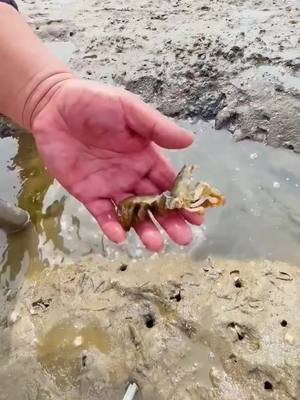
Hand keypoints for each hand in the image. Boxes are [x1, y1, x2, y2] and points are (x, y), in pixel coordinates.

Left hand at [31, 79, 202, 250]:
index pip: (169, 183)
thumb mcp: (129, 109)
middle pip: (154, 203)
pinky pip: (102, 213)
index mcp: (145, 157)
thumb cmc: (94, 102)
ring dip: (144, 229)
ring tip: (155, 245)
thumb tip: (190, 140)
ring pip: (131, 213)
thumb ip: (157, 127)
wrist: (53, 105)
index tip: (197, 218)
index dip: (183, 201)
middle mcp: (131, 175)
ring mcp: (110, 186)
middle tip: (183, 239)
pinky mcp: (87, 193)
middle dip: (169, 221)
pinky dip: (111, 226)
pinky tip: (121, 237)